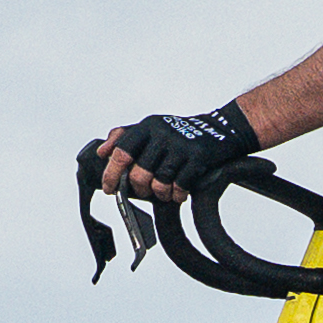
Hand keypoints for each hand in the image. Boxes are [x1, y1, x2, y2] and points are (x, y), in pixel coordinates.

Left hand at [89, 103, 258, 197]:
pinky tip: (179, 193)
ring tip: (164, 192)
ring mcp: (180, 145)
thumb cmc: (179, 134)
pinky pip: (180, 186)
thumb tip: (102, 153)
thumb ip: (124, 138)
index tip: (109, 189)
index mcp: (146, 127)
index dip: (112, 174)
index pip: (121, 153)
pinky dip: (177, 195)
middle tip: (144, 191)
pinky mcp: (198, 157)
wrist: (220, 130)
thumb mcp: (151, 128)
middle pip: (139, 174)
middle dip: (139, 189)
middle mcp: (161, 134)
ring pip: (159, 183)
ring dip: (160, 194)